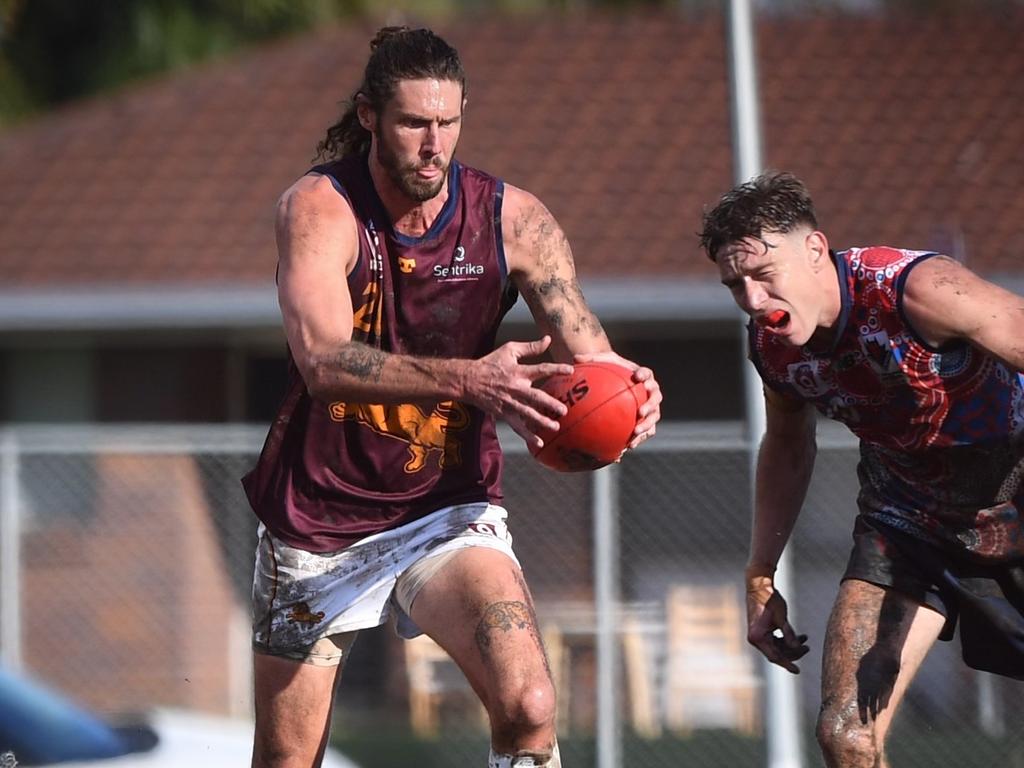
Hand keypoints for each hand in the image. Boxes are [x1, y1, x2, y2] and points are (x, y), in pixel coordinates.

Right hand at [466, 336, 572, 450]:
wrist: (468, 380)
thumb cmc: (490, 363)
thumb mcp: (509, 350)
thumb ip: (530, 347)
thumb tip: (548, 339)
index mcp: (518, 371)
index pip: (541, 369)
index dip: (556, 369)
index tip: (570, 370)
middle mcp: (515, 388)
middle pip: (535, 396)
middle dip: (550, 403)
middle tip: (563, 410)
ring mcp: (509, 402)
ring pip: (527, 413)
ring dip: (541, 421)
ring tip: (555, 426)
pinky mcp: (504, 413)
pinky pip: (517, 426)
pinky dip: (527, 435)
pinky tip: (539, 442)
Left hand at [573, 350, 661, 449]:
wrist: (617, 384)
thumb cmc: (610, 370)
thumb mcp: (602, 363)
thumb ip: (591, 360)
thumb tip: (575, 358)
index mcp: (643, 376)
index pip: (647, 374)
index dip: (645, 376)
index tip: (638, 378)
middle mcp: (651, 392)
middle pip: (656, 398)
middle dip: (650, 405)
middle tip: (640, 411)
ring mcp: (651, 407)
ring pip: (654, 417)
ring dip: (646, 425)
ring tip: (635, 432)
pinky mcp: (647, 421)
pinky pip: (645, 431)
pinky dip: (638, 439)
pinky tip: (627, 447)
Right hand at [745, 573, 808, 673]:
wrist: (759, 586)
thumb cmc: (769, 600)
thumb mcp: (782, 618)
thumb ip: (789, 634)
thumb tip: (797, 648)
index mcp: (758, 637)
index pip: (774, 657)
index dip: (787, 664)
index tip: (798, 671)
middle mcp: (755, 638)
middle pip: (777, 653)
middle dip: (793, 652)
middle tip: (807, 648)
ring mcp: (757, 635)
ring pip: (777, 647)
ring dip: (791, 645)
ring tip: (805, 640)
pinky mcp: (761, 630)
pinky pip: (775, 640)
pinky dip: (786, 639)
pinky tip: (799, 636)